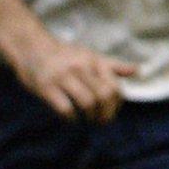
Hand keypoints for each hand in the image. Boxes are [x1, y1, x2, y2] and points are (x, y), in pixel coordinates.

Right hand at [12, 34, 135, 123]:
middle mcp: (81, 67)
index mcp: (94, 61)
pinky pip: (66, 109)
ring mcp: (63, 77)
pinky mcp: (46, 87)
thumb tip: (138, 71)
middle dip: (105, 115)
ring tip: (87, 120)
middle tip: (100, 121)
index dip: (116, 105)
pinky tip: (70, 118)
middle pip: (104, 96)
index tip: (110, 112)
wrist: (30, 47)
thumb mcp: (89, 55)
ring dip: (90, 117)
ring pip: (88, 103)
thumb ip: (112, 65)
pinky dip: (71, 119)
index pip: (115, 88)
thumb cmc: (63, 55)